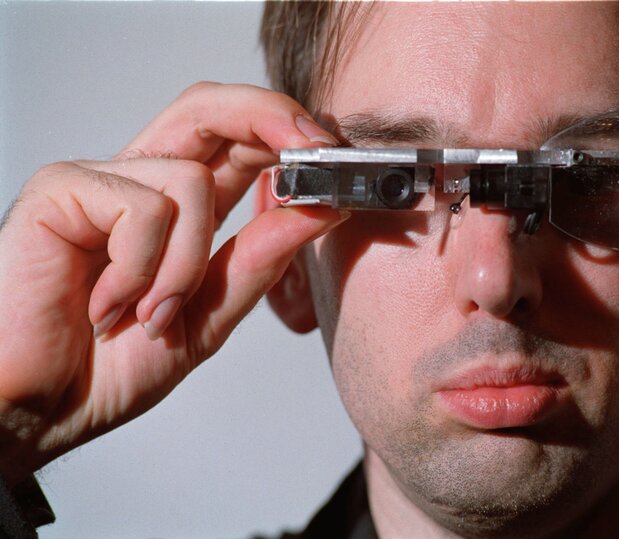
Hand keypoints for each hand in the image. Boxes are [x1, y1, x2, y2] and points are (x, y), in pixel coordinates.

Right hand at [0, 82, 345, 484]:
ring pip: (191, 180)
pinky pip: (142, 208)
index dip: (288, 132)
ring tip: (152, 314)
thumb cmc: (107, 366)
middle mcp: (140, 183)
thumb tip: (318, 209)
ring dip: (186, 265)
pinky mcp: (61, 190)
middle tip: (315, 150)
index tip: (336, 156)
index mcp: (178, 209)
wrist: (36, 412)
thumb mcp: (207, 316)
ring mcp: (99, 181)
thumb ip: (258, 262)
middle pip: (210, 110)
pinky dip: (142, 270)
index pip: (237, 139)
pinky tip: (109, 306)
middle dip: (271, 119)